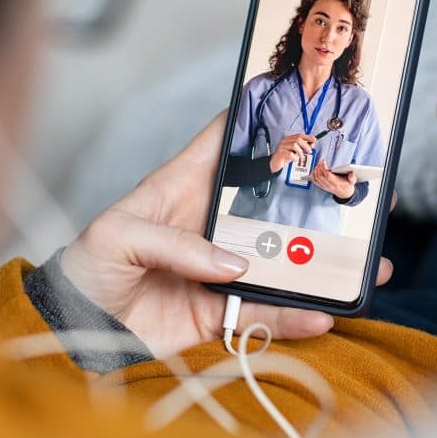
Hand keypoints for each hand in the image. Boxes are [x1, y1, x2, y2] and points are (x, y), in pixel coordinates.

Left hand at [61, 112, 394, 357]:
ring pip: (282, 261)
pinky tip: (323, 315)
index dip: (260, 121)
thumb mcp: (116, 236)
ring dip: (321, 263)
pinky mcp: (219, 311)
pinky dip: (294, 317)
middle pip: (271, 202)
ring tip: (364, 263)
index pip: (225, 142)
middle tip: (358, 190)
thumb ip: (175, 242)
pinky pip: (265, 313)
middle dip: (315, 196)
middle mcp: (210, 223)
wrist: (73, 329)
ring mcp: (220, 268)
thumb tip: (234, 264)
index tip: (305, 108)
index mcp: (182, 187)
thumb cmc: (85, 268)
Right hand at [269, 133, 315, 172]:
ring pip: (294, 145)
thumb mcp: (295, 151)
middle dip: (306, 145)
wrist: (274, 163)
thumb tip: (312, 144)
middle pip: (297, 139)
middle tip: (309, 151)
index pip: (299, 135)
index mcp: (288, 139)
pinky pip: (290, 153)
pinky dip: (295, 157)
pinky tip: (295, 160)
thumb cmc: (285, 157)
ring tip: (301, 157)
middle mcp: (284, 141)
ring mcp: (281, 146)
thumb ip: (302, 147)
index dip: (308, 137)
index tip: (314, 140)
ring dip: (300, 152)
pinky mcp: (280, 153)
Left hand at [311, 161, 355, 199]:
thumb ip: (352, 177)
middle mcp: (329, 185)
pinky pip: (315, 181)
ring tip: (319, 164)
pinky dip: (313, 175)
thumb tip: (352, 173)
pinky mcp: (322, 186)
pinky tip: (315, 170)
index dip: (324, 167)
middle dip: (319, 167)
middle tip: (321, 161)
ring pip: (316, 178)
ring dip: (316, 170)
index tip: (324, 161)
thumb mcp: (352, 181)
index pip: (328, 175)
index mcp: (336, 183)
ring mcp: (325, 186)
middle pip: (320, 176)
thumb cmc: (347, 186)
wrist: (344, 194)